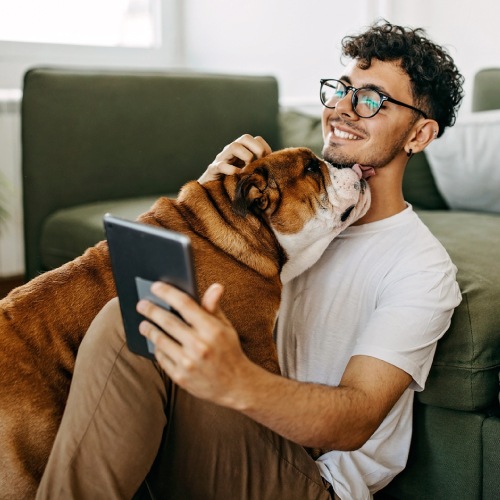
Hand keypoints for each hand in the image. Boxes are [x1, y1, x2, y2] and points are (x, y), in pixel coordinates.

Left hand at [137, 282, 254, 405]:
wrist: (236, 385)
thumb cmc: (229, 350)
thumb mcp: (225, 327)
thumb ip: (214, 307)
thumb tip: (215, 286)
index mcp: (212, 329)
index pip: (185, 304)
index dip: (168, 293)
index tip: (156, 286)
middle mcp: (199, 345)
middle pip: (168, 321)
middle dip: (152, 310)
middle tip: (141, 304)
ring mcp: (188, 363)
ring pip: (161, 340)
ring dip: (149, 330)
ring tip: (144, 324)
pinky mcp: (181, 377)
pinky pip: (162, 358)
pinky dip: (157, 348)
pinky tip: (155, 343)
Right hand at [198, 134, 271, 183]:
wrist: (213, 194)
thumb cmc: (235, 184)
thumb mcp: (250, 175)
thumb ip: (259, 169)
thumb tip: (276, 170)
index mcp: (242, 150)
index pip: (256, 139)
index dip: (264, 149)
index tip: (267, 162)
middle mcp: (231, 151)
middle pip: (245, 138)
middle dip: (256, 149)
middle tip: (258, 164)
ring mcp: (221, 159)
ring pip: (233, 146)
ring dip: (245, 157)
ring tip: (248, 170)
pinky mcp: (213, 170)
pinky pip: (221, 165)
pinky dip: (231, 170)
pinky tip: (238, 176)